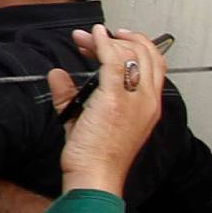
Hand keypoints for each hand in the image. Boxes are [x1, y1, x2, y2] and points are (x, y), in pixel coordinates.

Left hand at [60, 23, 166, 194]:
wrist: (94, 176)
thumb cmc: (93, 156)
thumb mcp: (83, 118)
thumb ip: (71, 94)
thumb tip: (58, 74)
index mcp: (148, 106)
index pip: (154, 64)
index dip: (135, 45)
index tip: (110, 40)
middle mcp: (147, 100)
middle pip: (145, 54)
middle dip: (119, 38)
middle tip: (93, 36)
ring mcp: (134, 99)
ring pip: (130, 53)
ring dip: (106, 40)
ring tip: (85, 38)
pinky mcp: (116, 99)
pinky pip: (114, 60)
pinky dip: (103, 44)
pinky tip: (92, 38)